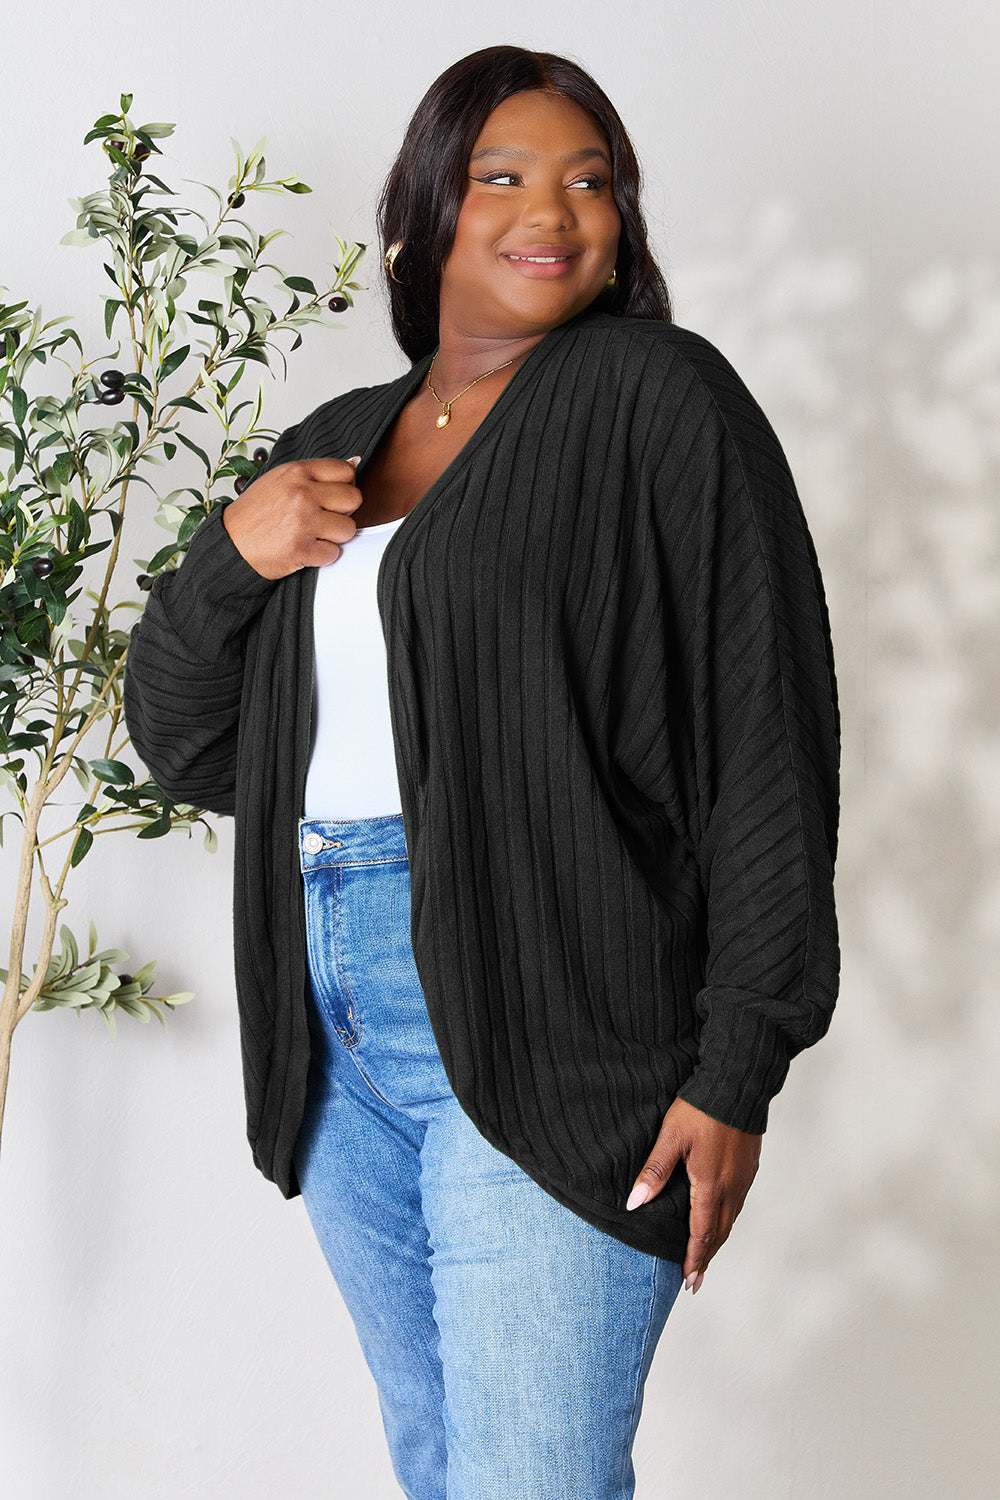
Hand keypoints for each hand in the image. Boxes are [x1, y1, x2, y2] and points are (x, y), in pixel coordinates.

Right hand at [222, 456, 362, 578]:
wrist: (230, 544)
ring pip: (348, 528)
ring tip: (313, 535)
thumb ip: (315, 474)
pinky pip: (333, 553)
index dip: (344, 486)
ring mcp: (303, 522)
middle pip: (353, 498)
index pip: (345, 471)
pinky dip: (322, 556)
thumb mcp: (280, 480)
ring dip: (334, 536)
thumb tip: (354, 462)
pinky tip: (306, 549)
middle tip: (324, 518)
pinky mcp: (302, 549)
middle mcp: (301, 494)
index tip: (332, 497)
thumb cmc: (254, 513)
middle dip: (343, 511)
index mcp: (296, 472)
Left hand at [626, 1097, 760, 1293]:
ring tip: (706, 1256)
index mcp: (711, 1185)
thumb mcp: (670, 1137)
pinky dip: (727, 1220)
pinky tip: (720, 1219)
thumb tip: (634, 1203)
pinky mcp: (749, 1166)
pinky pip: (738, 1203)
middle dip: (706, 1257)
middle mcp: (732, 1187)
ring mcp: (744, 1178)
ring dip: (717, 1240)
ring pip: (730, 1219)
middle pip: (719, 1232)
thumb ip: (654, 1172)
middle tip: (695, 1280)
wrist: (738, 1084)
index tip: (688, 1281)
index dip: (694, 1258)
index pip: (701, 1233)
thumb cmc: (700, 1108)